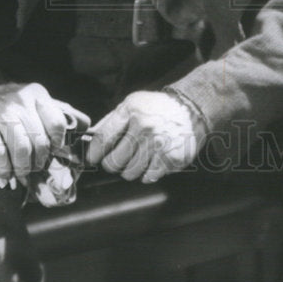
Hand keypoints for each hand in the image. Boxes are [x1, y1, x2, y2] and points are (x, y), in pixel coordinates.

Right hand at [0, 82, 89, 184]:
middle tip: (33, 168)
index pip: (57, 123)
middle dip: (38, 161)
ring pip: (22, 149)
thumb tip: (86, 124)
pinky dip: (3, 168)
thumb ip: (59, 112)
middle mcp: (20, 100)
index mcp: (36, 94)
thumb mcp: (35, 103)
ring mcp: (0, 111)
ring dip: (22, 168)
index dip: (57, 144)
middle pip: (40, 141)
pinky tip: (4, 171)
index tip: (51, 152)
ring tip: (20, 172)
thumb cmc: (8, 106)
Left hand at [85, 90, 205, 183]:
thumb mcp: (133, 104)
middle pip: (114, 161)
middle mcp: (144, 126)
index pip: (104, 138)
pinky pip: (148, 177)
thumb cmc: (158, 109)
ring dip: (130, 170)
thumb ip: (111, 120)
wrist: (190, 111)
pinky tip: (151, 161)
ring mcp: (158, 144)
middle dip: (111, 164)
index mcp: (132, 110)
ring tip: (137, 158)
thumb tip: (91, 138)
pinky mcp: (170, 158)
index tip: (93, 159)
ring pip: (129, 173)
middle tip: (116, 160)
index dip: (95, 153)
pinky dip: (146, 173)